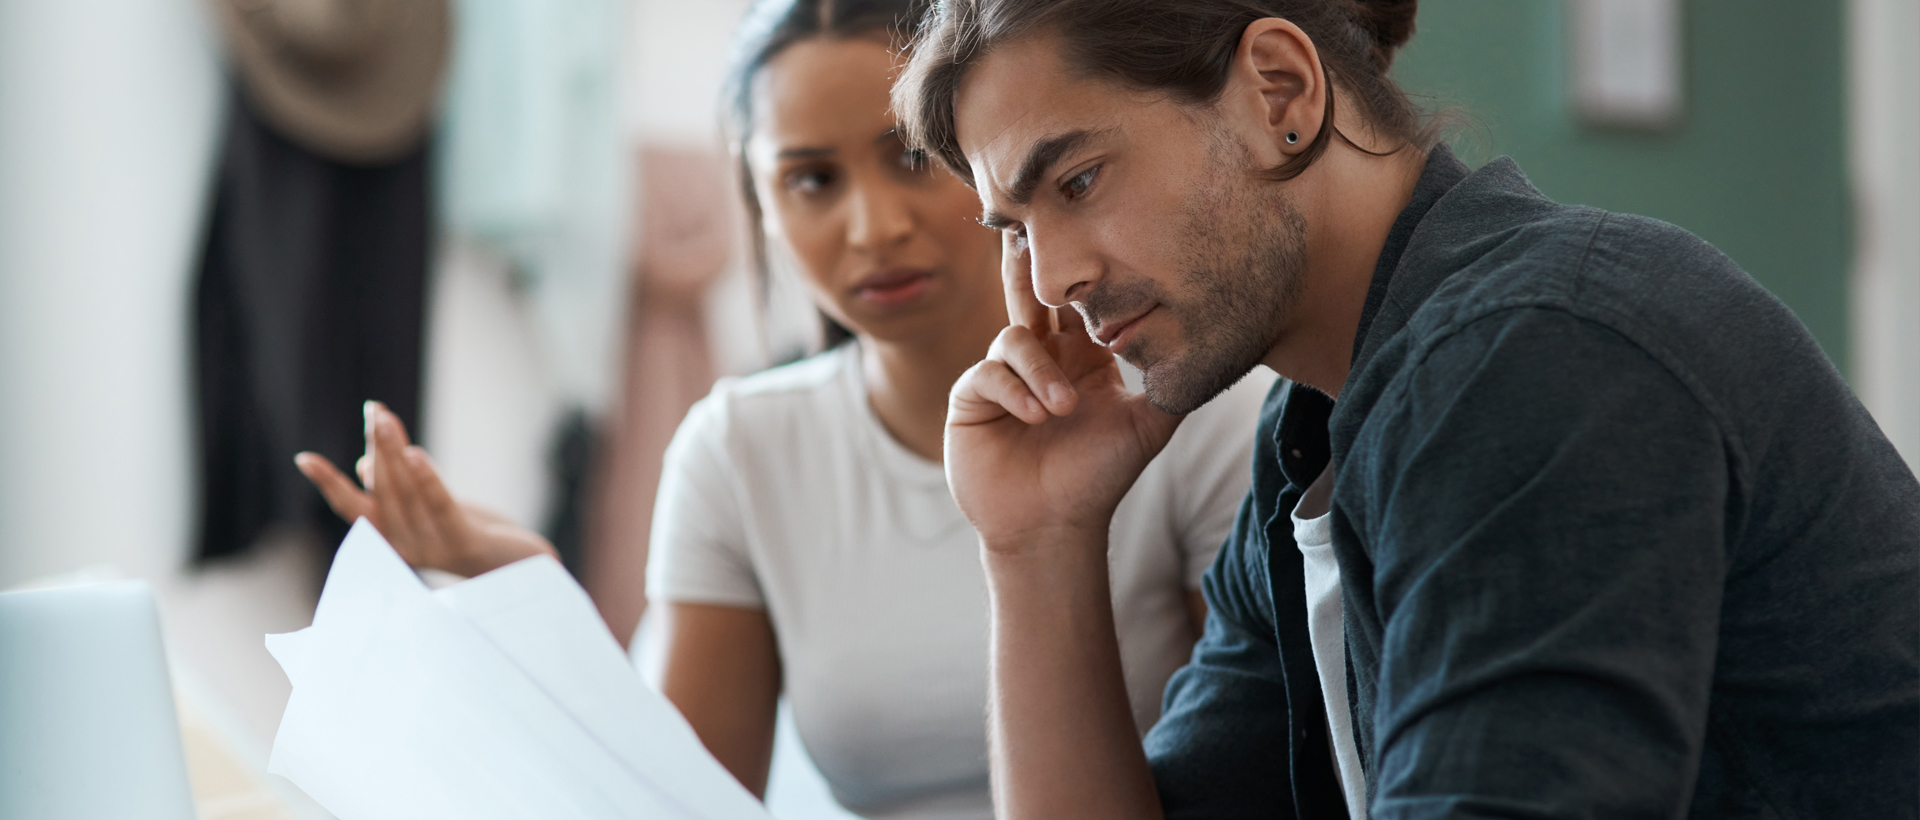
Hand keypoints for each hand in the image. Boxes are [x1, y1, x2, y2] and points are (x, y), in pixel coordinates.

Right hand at [294, 401, 556, 577]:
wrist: (517, 569)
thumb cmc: (469, 534)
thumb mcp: (428, 510)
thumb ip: (398, 490)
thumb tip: (364, 465)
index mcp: (391, 539)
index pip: (353, 508)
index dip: (329, 484)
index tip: (303, 458)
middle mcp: (406, 547)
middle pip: (382, 490)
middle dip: (376, 446)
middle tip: (373, 410)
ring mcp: (433, 548)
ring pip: (407, 492)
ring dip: (394, 451)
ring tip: (384, 418)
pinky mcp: (463, 543)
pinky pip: (440, 506)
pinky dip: (427, 479)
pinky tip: (415, 453)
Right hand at [944, 233, 1181, 549]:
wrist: (1054, 526)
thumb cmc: (1098, 478)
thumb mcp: (1147, 427)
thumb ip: (1173, 386)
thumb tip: (1211, 347)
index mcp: (1081, 357)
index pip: (1077, 303)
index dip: (1081, 275)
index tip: (1088, 236)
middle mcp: (1041, 359)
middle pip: (1031, 296)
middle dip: (1030, 267)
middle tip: (1030, 232)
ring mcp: (1003, 376)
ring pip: (1014, 336)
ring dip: (1040, 369)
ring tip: (1063, 409)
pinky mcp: (973, 398)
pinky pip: (989, 373)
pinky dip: (1014, 389)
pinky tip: (1036, 415)